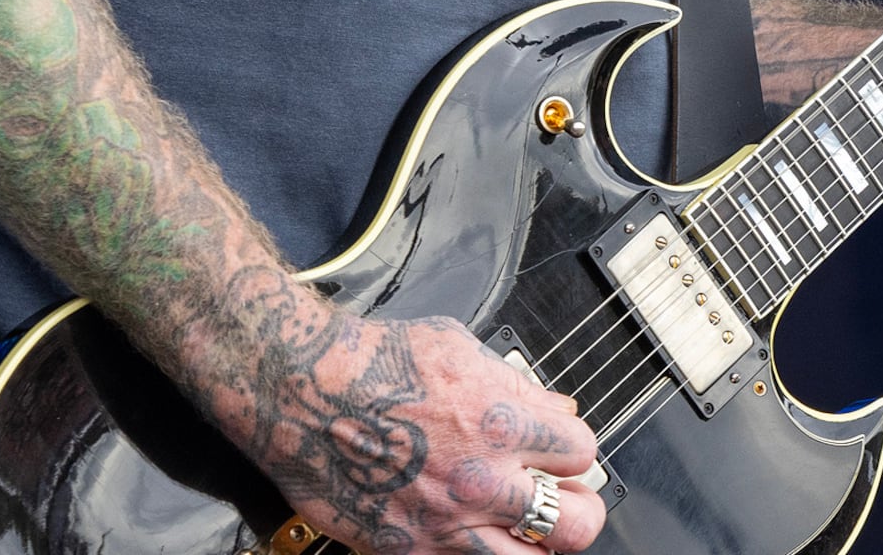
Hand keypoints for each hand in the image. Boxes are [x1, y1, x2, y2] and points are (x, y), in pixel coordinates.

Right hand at [219, 290, 604, 553]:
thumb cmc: (371, 361)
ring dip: (535, 544)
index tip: (560, 451)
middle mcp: (482, 480)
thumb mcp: (459, 347)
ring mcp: (447, 522)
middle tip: (565, 501)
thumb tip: (552, 406)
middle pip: (575, 523)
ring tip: (525, 529)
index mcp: (502, 422)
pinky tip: (470, 535)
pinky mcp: (408, 549)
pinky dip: (475, 552)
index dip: (572, 451)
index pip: (581, 454)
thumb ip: (514, 385)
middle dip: (577, 510)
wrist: (301, 390)